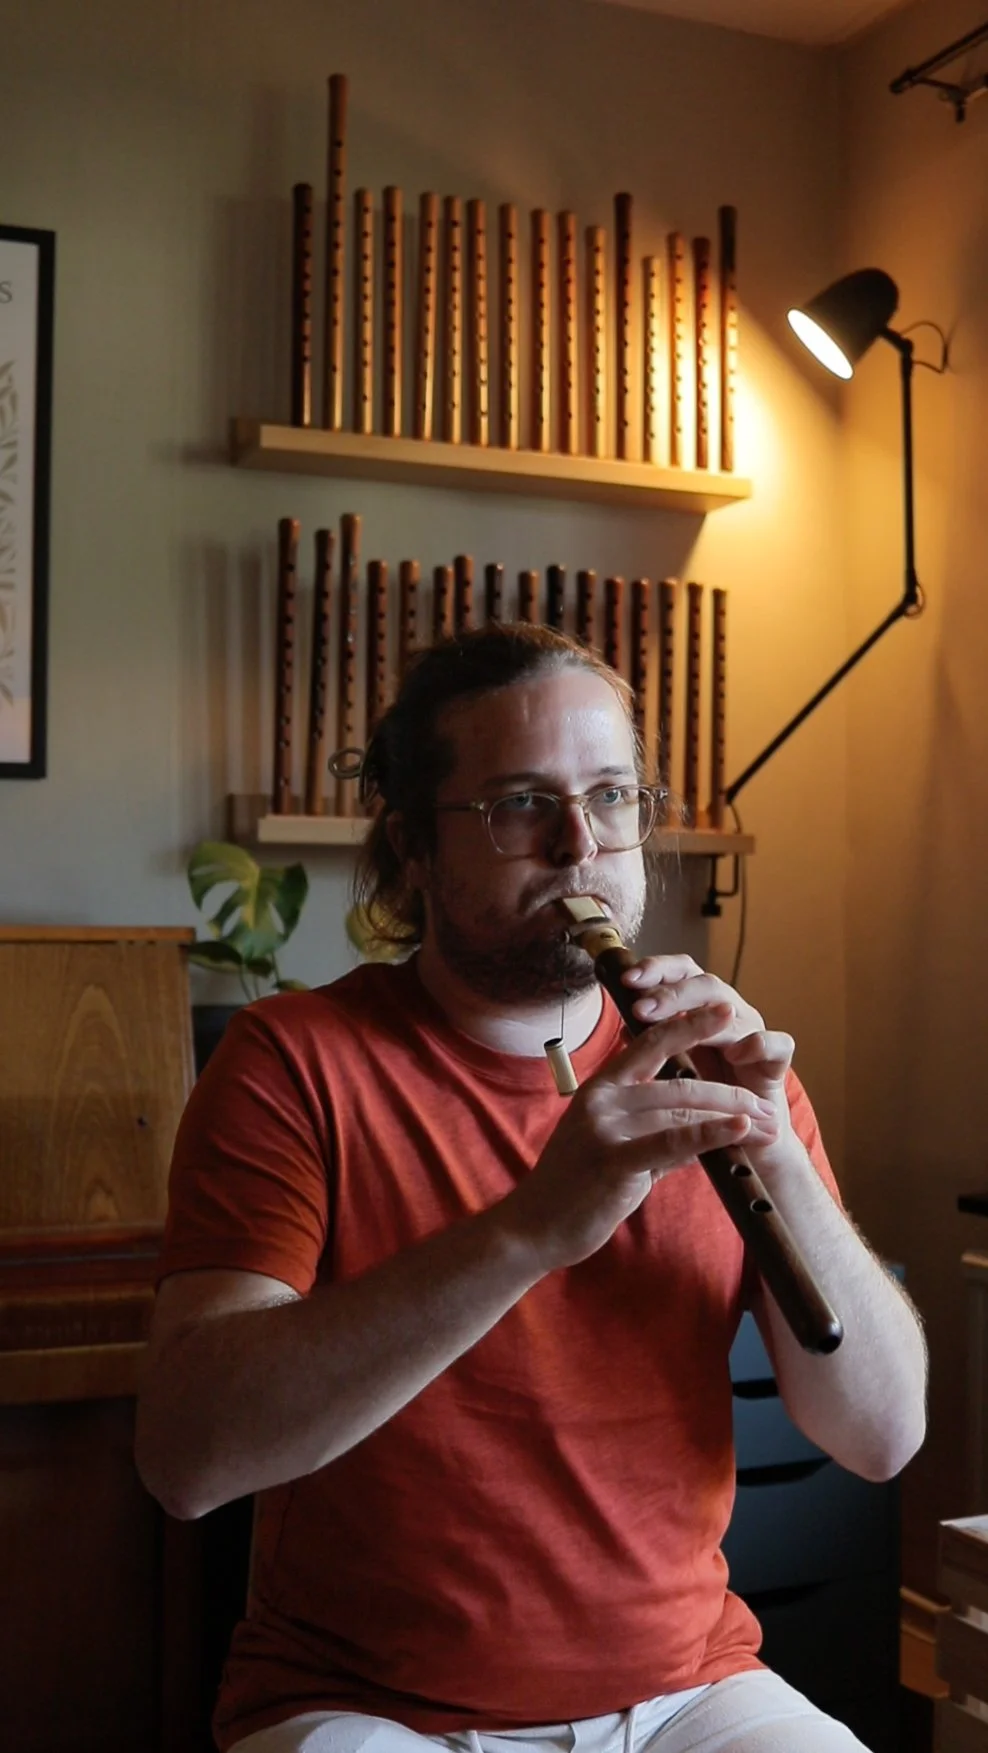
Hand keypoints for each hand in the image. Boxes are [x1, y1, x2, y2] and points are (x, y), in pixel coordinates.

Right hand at [501, 1001, 781, 1272]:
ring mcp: (606, 1128)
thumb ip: (652, 1130)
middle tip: (771, 1106)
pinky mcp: (614, 1160)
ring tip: (769, 1126)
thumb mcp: (614, 1145)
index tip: (728, 1010)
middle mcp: (602, 1099)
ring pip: (681, 1108)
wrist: (535, 1225)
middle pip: (679, 1081)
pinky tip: (739, 1129)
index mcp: (601, 1087)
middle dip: (732, 1092)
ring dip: (733, 1115)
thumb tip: (696, 1128)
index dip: (691, 1024)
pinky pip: (672, 1141)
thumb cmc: (575, 1186)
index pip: (651, 1044)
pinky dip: (711, 1133)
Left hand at [619, 955, 797, 1163]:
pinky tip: (736, 1052)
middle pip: (704, 984)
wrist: (743, 1136)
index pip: (681, 972)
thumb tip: (621, 1029)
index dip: (657, 970)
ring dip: (703, 1017)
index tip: (625, 980)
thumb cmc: (704, 1095)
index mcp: (702, 1006)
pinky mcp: (777, 1061)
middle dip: (671, 993)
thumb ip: (655, 1045)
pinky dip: (758, 1045)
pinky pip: (777, 1044)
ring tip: (676, 1029)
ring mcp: (755, 1032)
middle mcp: (730, 1012)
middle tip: (641, 1008)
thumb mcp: (675, 1067)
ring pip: (733, 1009)